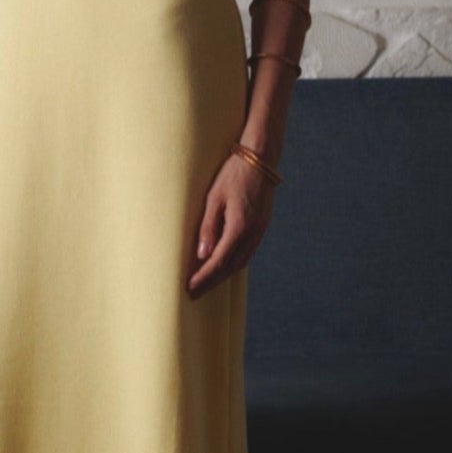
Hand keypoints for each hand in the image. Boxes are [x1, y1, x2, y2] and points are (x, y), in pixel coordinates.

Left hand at [186, 148, 276, 297]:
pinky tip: (223, 266)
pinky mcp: (261, 226)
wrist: (260, 159)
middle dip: (212, 282)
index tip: (190, 288)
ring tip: (206, 284)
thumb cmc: (232, 175)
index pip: (219, 261)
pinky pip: (247, 253)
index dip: (204, 277)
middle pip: (231, 267)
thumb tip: (202, 255)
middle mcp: (252, 233)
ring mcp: (260, 231)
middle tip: (194, 293)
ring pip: (241, 262)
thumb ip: (208, 227)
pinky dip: (234, 264)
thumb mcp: (214, 198)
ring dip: (223, 276)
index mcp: (239, 227)